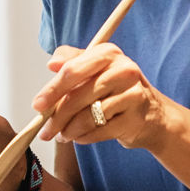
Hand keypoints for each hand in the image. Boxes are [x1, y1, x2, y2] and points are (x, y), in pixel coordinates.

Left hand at [33, 41, 172, 149]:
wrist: (151, 114)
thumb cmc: (116, 90)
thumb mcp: (95, 69)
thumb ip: (71, 62)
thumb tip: (51, 64)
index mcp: (108, 53)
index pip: (72, 70)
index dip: (52, 89)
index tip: (37, 105)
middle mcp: (123, 70)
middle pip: (78, 96)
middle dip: (57, 116)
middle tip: (45, 130)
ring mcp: (132, 94)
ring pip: (87, 116)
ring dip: (69, 130)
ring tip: (63, 135)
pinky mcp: (135, 118)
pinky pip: (99, 131)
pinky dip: (84, 137)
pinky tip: (80, 137)